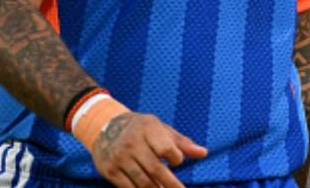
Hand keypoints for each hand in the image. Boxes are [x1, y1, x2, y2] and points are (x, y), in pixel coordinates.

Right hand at [91, 112, 207, 187]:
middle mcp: (132, 143)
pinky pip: (127, 187)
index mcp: (147, 129)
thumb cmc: (142, 129)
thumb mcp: (161, 129)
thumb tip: (203, 153)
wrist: (106, 127)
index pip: (166, 148)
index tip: (177, 161)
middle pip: (155, 169)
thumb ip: (182, 143)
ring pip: (142, 182)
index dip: (176, 158)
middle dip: (171, 184)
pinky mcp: (109, 170)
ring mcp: (119, 158)